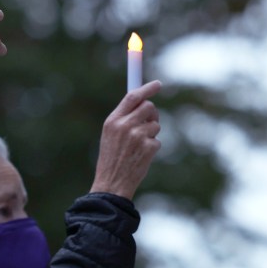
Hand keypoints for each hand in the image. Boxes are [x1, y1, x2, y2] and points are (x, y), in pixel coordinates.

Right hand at [90, 81, 162, 199]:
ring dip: (151, 133)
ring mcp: (137, 136)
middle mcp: (124, 125)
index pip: (132, 97)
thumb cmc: (111, 159)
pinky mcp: (148, 147)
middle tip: (148, 122)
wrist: (112, 183)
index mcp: (112, 121)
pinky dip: (152, 147)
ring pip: (155, 124)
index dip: (146, 89)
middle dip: (151, 114)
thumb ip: (123, 118)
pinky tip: (141, 156)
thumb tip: (143, 102)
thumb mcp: (110, 135)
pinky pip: (157, 140)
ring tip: (137, 147)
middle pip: (148, 107)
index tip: (157, 84)